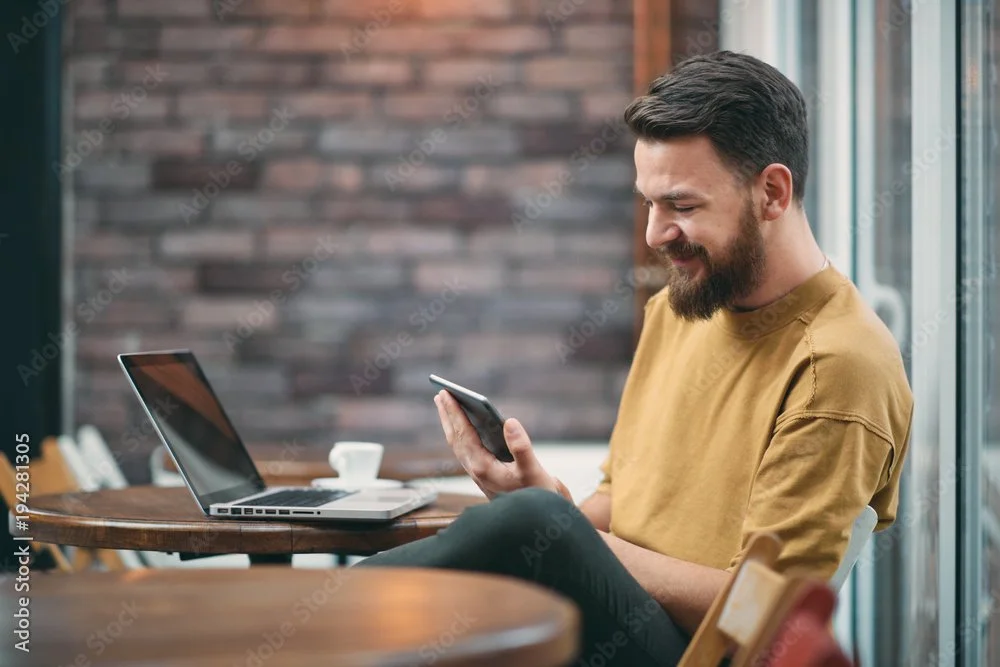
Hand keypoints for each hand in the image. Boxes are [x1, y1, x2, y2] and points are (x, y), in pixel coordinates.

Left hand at [433, 391, 571, 501]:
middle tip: (441, 394)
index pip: (464, 434)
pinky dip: (461, 434)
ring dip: (451, 424)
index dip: (454, 413)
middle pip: (455, 438)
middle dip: (448, 415)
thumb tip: (509, 422)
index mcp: (483, 467)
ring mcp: (477, 473)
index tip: (446, 394)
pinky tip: (463, 426)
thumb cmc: (536, 495)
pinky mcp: (483, 475)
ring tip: (446, 406)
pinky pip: (465, 449)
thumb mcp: (533, 471)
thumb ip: (521, 447)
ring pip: (458, 444)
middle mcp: (475, 470)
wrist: (535, 519)